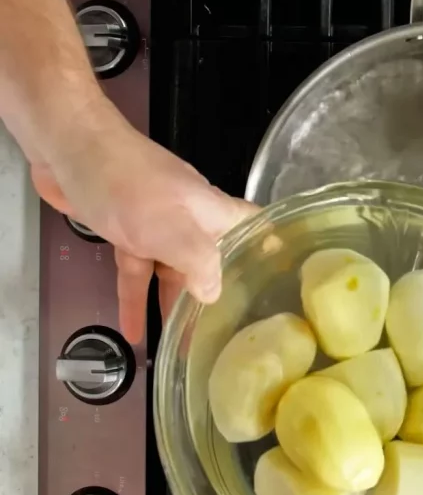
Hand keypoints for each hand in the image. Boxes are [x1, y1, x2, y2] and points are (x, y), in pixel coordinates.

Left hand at [30, 93, 254, 342]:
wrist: (67, 148)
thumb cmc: (124, 183)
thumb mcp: (170, 228)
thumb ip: (199, 263)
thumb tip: (212, 293)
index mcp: (211, 211)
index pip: (254, 227)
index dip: (271, 248)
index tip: (283, 281)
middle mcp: (189, 218)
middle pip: (213, 260)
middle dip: (217, 296)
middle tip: (223, 338)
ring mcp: (156, 224)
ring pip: (173, 272)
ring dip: (173, 306)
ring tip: (178, 346)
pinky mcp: (125, 230)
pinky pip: (137, 271)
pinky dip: (135, 298)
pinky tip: (133, 329)